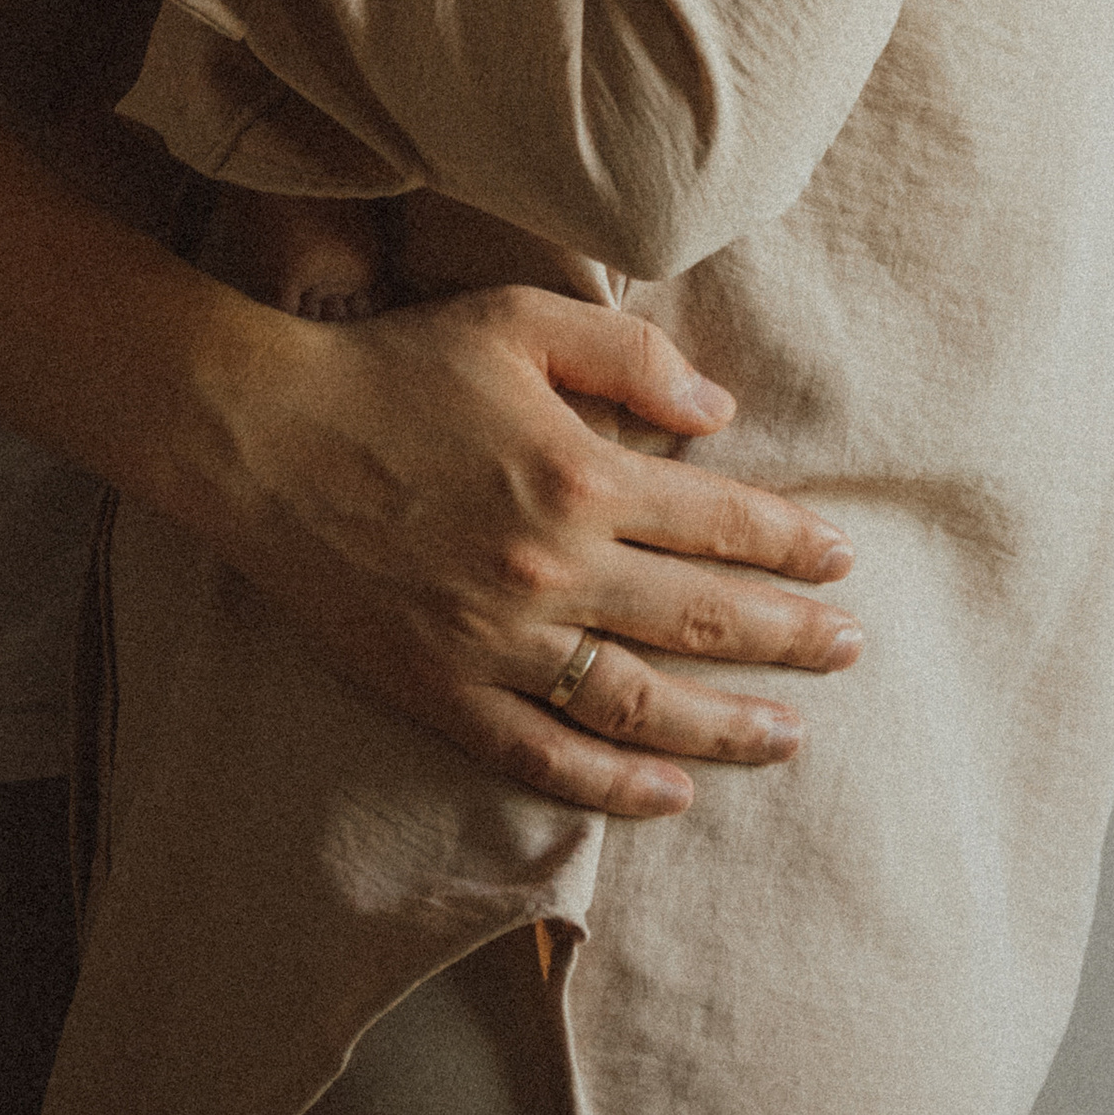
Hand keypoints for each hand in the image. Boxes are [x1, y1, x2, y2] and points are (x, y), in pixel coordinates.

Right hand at [201, 281, 860, 815]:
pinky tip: (670, 794)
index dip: (792, 544)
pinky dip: (614, 787)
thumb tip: (720, 415)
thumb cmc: (395, 364)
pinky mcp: (443, 691)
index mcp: (582, 474)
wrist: (265, 436)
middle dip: (790, 636)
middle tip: (849, 647)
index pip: (721, 523)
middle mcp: (554, 570)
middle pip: (703, 619)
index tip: (842, 559)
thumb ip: (630, 358)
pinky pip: (545, 758)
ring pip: (641, 706)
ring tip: (790, 734)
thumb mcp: (520, 320)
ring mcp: (499, 643)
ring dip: (727, 726)